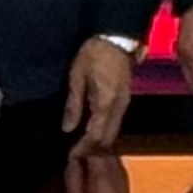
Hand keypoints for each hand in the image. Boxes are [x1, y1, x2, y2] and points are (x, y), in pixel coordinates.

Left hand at [61, 36, 136, 150]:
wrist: (116, 36)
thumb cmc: (94, 53)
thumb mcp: (77, 76)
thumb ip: (74, 104)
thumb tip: (67, 129)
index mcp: (106, 102)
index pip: (96, 135)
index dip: (83, 148)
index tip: (70, 155)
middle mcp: (119, 106)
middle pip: (109, 138)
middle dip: (92, 149)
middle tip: (75, 152)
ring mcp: (125, 102)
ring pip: (114, 131)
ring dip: (99, 140)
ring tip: (81, 142)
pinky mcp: (125, 97)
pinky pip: (116, 121)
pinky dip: (104, 129)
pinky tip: (92, 127)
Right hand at [62, 145, 137, 192]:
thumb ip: (74, 182)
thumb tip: (72, 162)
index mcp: (103, 179)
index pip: (95, 151)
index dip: (83, 147)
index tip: (72, 151)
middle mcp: (116, 173)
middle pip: (104, 149)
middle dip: (90, 146)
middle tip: (76, 151)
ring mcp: (122, 175)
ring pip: (110, 153)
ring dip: (97, 152)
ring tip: (83, 157)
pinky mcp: (124, 179)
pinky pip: (114, 161)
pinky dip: (103, 159)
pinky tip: (93, 167)